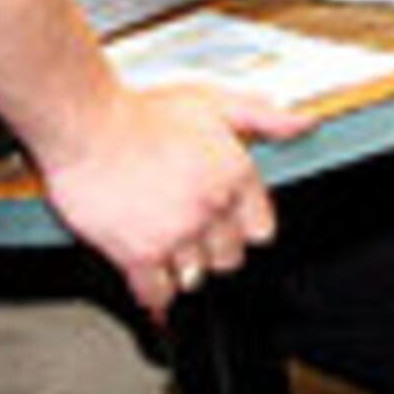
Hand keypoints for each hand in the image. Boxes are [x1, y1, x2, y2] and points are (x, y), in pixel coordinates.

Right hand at [27, 81, 295, 319]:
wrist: (89, 124)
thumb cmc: (143, 111)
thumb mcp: (213, 101)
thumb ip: (263, 116)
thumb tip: (304, 123)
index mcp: (234, 176)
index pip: (261, 228)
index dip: (243, 227)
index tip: (229, 225)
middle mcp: (211, 209)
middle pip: (229, 258)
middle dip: (214, 249)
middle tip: (193, 235)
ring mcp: (176, 234)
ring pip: (196, 276)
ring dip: (183, 267)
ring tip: (168, 249)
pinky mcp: (138, 253)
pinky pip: (157, 292)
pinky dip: (155, 292)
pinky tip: (151, 281)